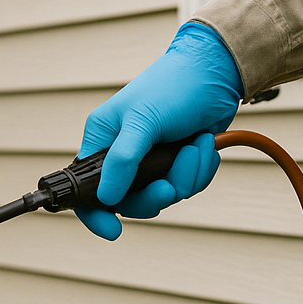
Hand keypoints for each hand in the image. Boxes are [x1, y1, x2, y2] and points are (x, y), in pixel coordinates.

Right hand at [75, 23, 240, 239]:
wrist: (216, 72)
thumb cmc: (173, 86)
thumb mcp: (142, 119)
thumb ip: (123, 159)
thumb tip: (108, 197)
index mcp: (102, 140)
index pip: (86, 189)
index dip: (95, 214)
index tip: (113, 231)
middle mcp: (123, 154)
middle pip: (130, 202)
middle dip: (155, 195)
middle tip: (169, 184)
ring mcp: (152, 160)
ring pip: (164, 195)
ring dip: (186, 175)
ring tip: (195, 145)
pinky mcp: (178, 162)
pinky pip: (186, 186)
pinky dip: (199, 170)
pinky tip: (203, 145)